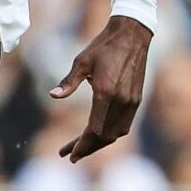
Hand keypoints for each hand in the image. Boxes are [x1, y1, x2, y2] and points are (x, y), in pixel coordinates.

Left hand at [50, 15, 151, 161]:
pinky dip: (111, 133)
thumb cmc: (103, 46)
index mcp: (106, 93)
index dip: (82, 145)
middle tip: (70, 155)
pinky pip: (124, 124)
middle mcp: (121, 101)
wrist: (132, 35)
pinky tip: (99, 134)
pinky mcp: (137, 99)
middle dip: (87, 149)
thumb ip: (68, 82)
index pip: (94, 130)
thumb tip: (53, 96)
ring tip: (82, 147)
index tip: (70, 154)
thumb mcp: (81, 62)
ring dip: (99, 143)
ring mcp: (132, 102)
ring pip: (116, 133)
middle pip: (105, 136)